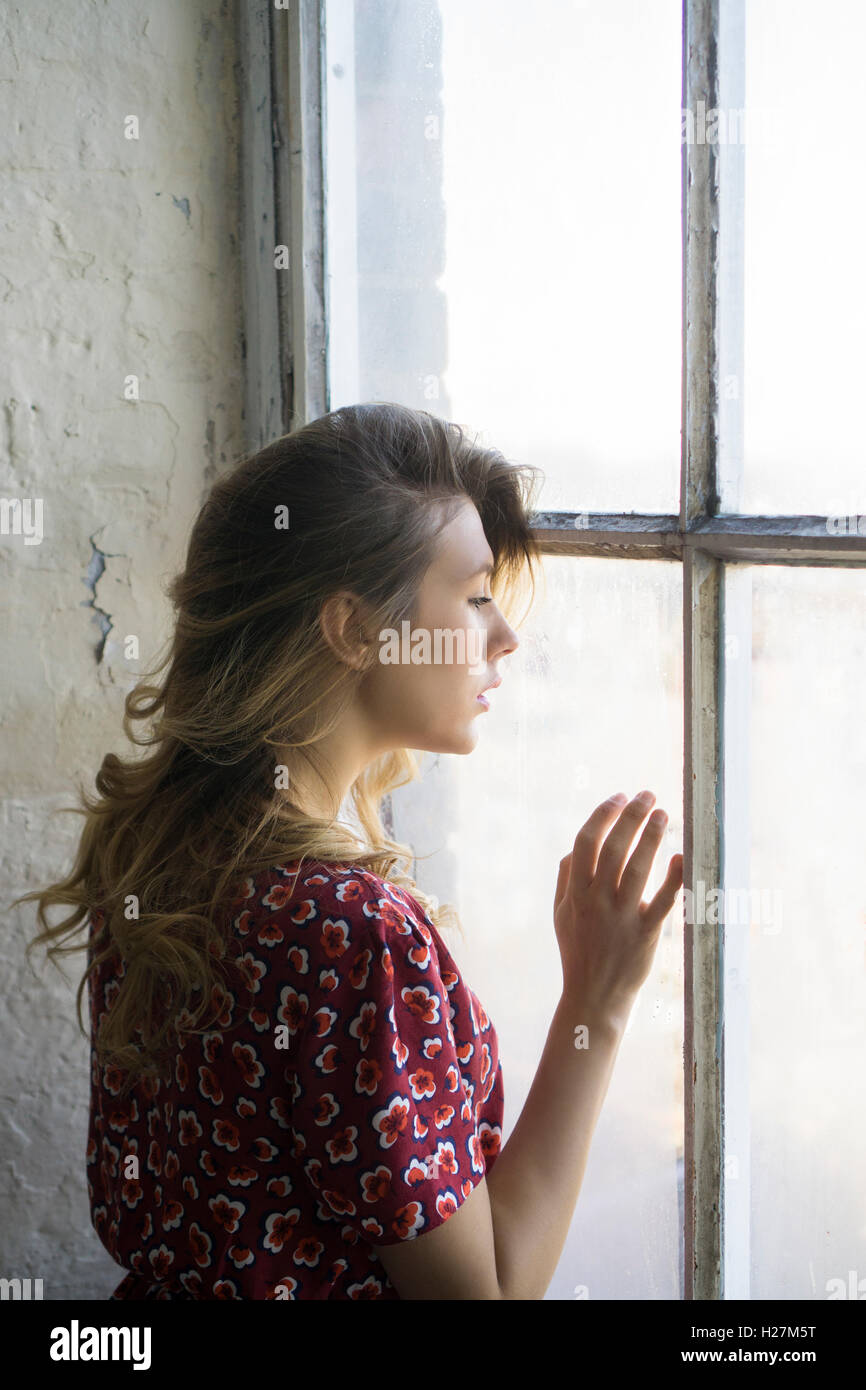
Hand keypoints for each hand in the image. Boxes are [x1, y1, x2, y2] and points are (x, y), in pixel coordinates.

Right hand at [554, 790, 682, 1019]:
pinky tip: (681, 857)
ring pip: (638, 867)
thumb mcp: (560, 914)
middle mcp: (596, 900)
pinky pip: (663, 901)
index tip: (619, 797)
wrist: (593, 996)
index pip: (585, 841)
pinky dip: (674, 878)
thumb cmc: (578, 951)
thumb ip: (565, 878)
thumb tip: (575, 847)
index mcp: (574, 892)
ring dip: (652, 836)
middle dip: (632, 815)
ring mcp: (621, 917)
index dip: (602, 814)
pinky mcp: (645, 934)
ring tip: (664, 814)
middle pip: (613, 847)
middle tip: (648, 795)